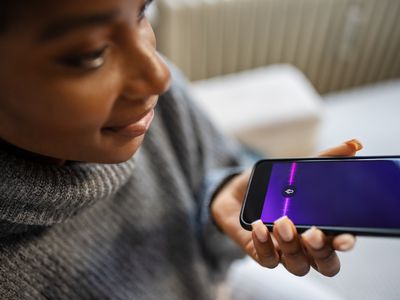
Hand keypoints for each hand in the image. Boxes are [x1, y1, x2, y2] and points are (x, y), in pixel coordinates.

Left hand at [211, 139, 362, 276]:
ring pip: (297, 265)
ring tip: (282, 221)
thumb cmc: (272, 186)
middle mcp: (306, 244)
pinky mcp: (261, 252)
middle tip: (312, 232)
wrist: (237, 193)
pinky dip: (264, 244)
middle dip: (321, 250)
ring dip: (292, 246)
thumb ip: (324, 159)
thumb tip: (353, 144)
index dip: (345, 243)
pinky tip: (259, 226)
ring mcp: (283, 251)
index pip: (340, 243)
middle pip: (324, 263)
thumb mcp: (296, 170)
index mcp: (320, 227)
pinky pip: (267, 259)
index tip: (344, 236)